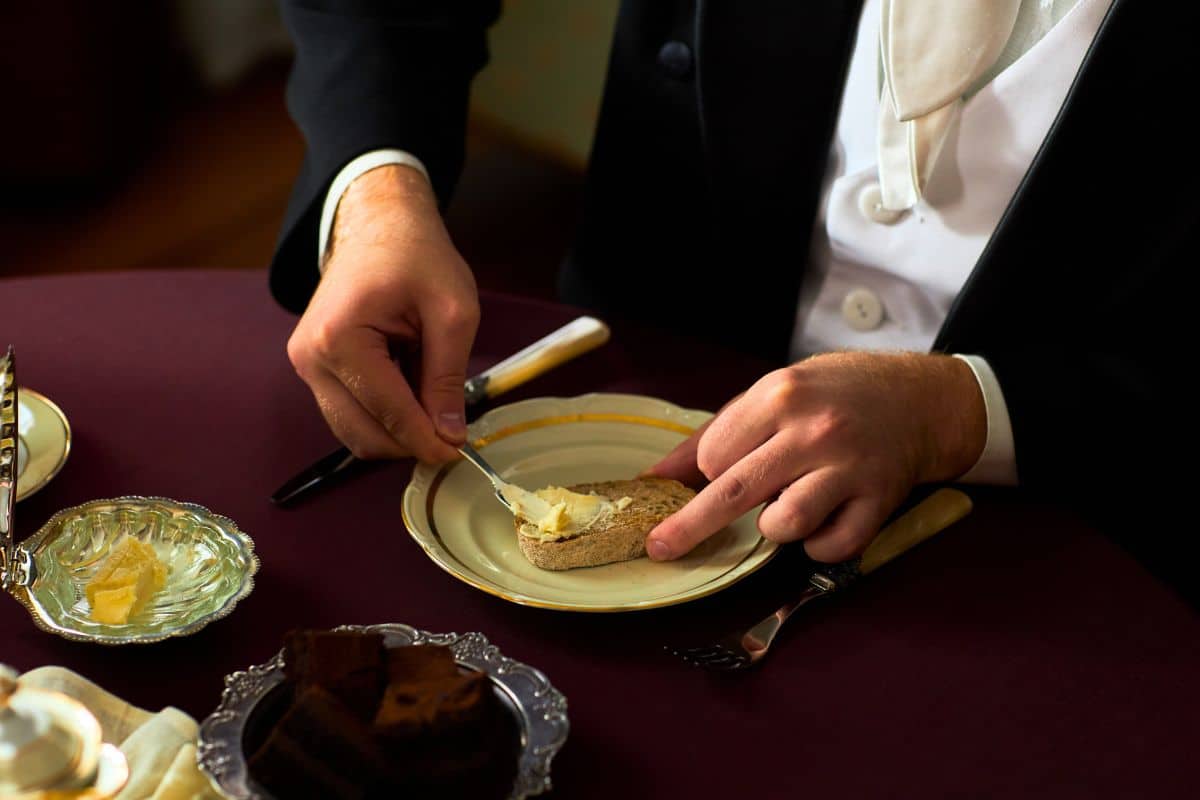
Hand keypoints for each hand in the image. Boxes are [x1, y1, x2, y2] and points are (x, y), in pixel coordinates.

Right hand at [286, 164, 478, 462]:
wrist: (379, 225)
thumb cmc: (417, 256)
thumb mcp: (452, 313)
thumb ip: (448, 378)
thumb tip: (449, 435)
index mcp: (340, 338)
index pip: (386, 411)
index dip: (424, 439)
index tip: (456, 453)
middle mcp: (311, 357)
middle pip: (361, 433)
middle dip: (408, 442)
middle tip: (451, 438)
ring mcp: (306, 364)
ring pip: (353, 430)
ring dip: (395, 430)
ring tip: (432, 402)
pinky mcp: (313, 367)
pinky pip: (349, 412)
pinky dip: (382, 416)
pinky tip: (411, 392)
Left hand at [644, 352, 985, 561]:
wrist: (917, 397)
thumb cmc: (833, 394)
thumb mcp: (772, 393)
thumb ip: (714, 435)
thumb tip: (657, 478)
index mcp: (780, 395)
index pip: (714, 456)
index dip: (709, 472)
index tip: (722, 470)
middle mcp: (814, 430)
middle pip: (735, 492)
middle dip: (690, 526)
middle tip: (661, 548)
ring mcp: (850, 467)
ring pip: (785, 524)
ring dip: (774, 527)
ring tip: (786, 506)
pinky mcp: (880, 500)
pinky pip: (834, 546)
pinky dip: (819, 545)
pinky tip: (824, 520)